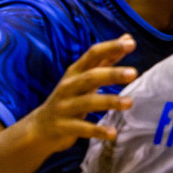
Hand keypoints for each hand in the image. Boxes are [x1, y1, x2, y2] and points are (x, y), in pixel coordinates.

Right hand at [21, 35, 136, 152]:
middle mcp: (68, 86)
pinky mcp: (63, 127)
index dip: (110, 47)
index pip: (92, 55)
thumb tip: (128, 38)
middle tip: (133, 73)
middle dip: (112, 74)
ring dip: (109, 101)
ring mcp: (64, 107)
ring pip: (87, 102)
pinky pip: (82, 129)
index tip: (131, 43)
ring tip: (130, 103)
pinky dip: (97, 131)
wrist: (39, 128)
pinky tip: (113, 133)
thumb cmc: (69, 98)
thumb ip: (106, 60)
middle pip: (90, 77)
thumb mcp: (84, 77)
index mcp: (75, 72)